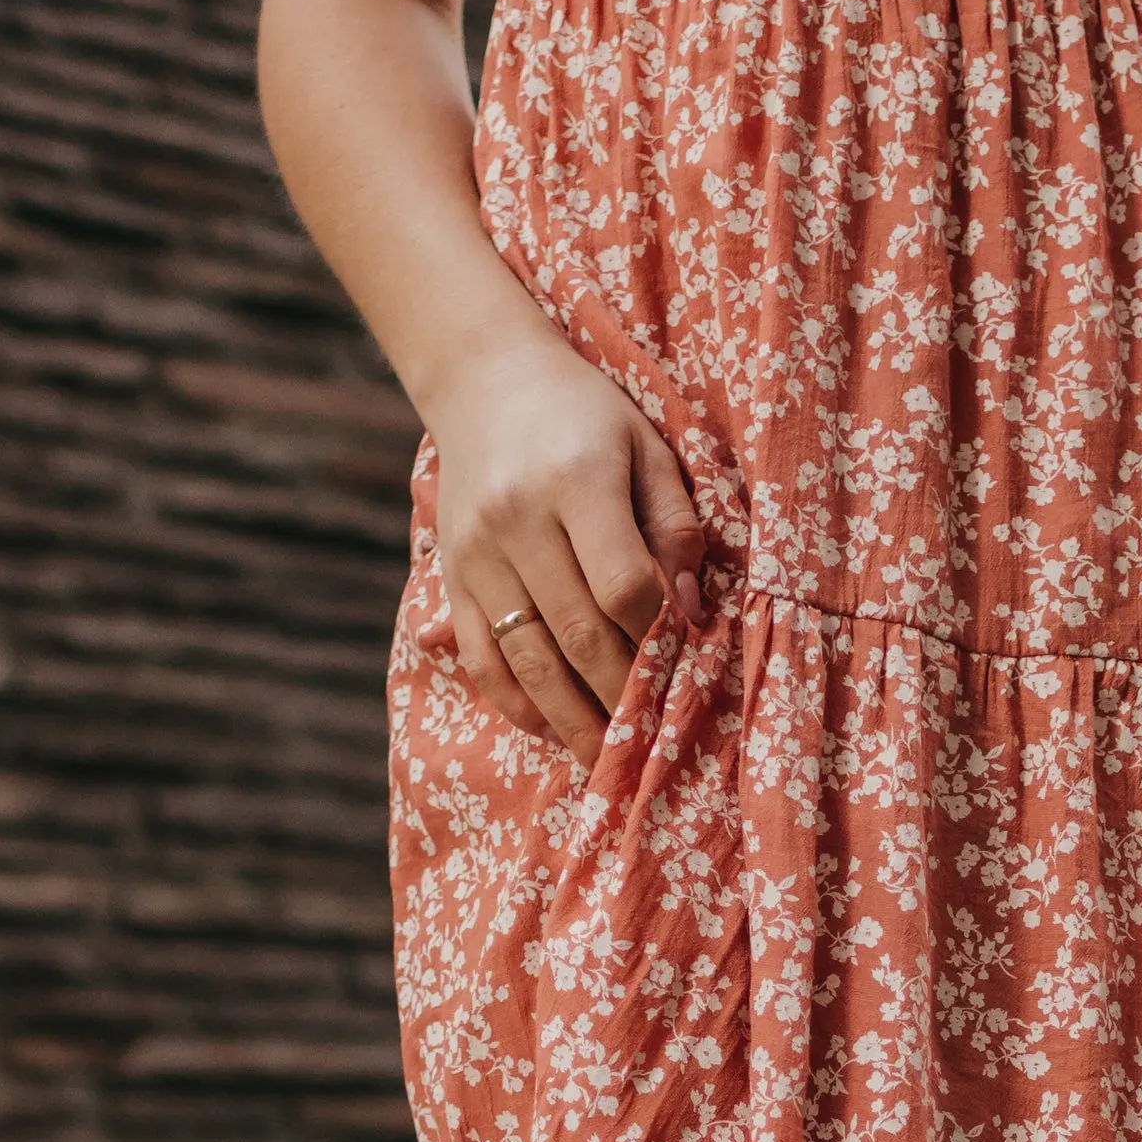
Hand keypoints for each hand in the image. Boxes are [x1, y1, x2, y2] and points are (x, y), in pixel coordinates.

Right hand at [426, 314, 707, 768]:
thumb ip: (674, 526)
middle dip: (621, 695)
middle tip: (655, 742)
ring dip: (571, 718)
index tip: (688, 664)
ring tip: (608, 760)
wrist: (484, 381)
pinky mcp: (450, 579)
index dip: (659, 636)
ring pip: (527, 658)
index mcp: (575, 482)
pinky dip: (517, 703)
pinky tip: (552, 728)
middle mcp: (517, 522)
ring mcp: (476, 555)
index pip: (623, 585)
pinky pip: (481, 658)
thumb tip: (691, 613)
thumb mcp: (647, 446)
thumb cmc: (586, 415)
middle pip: (577, 632)